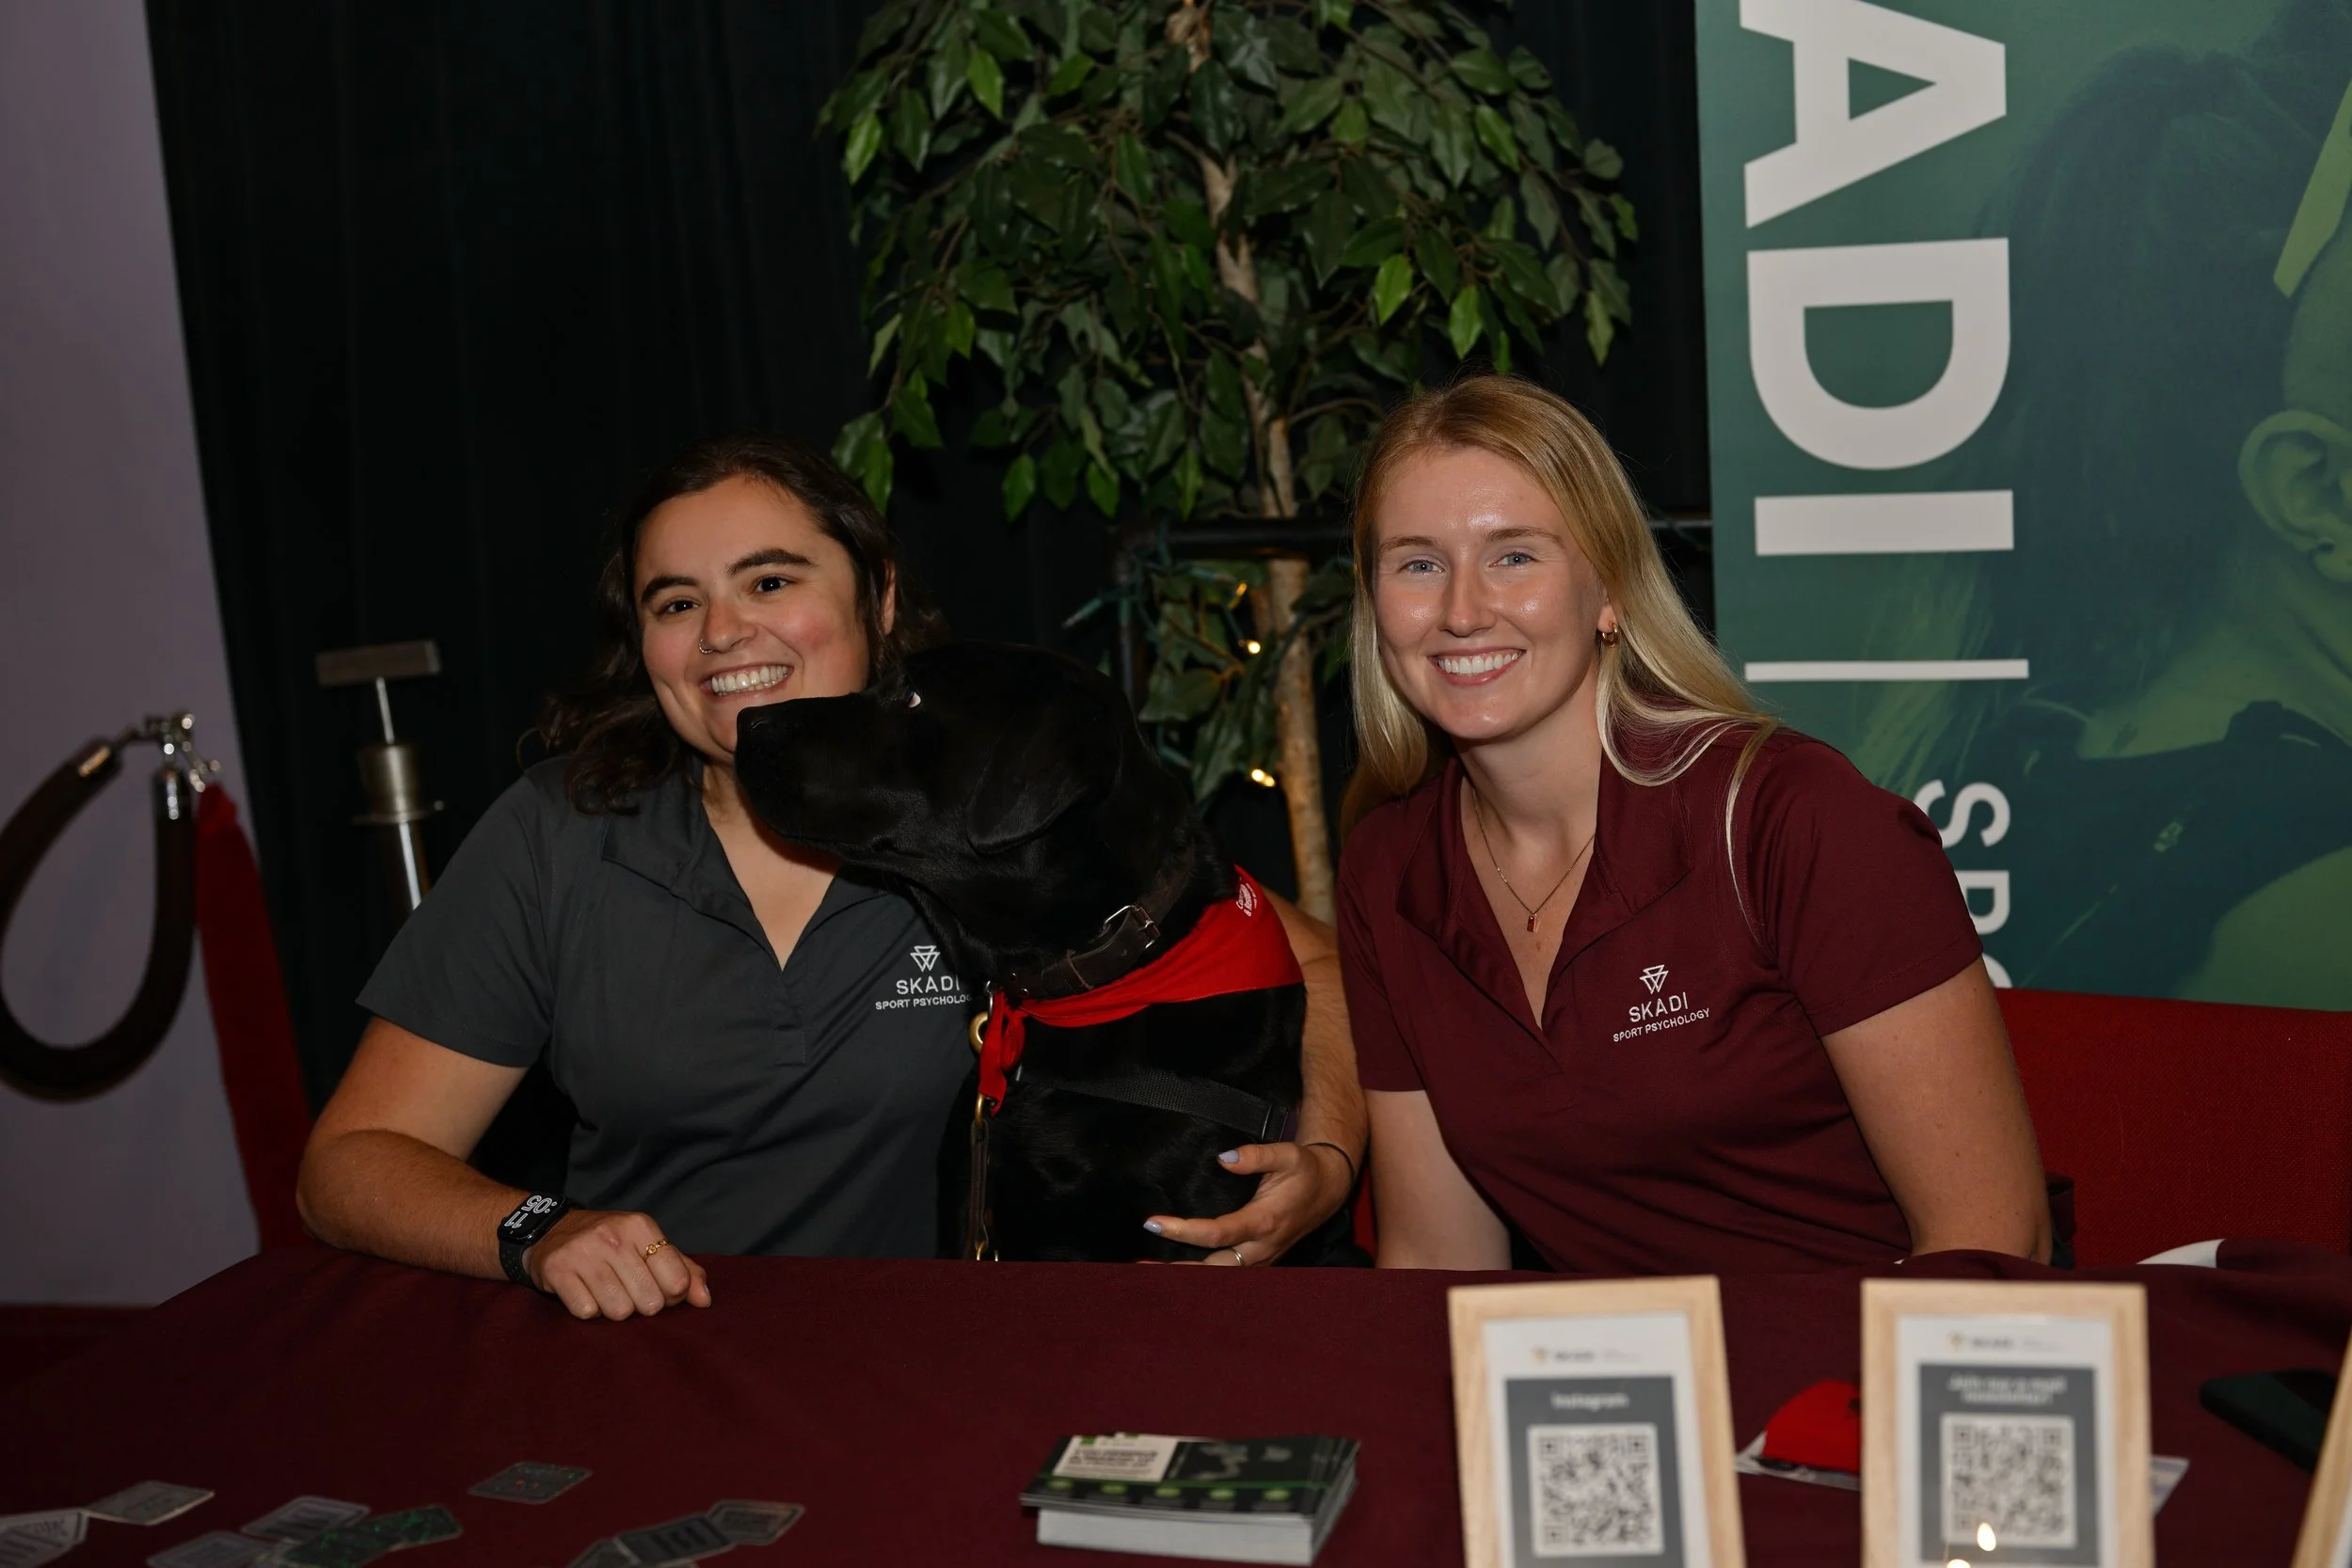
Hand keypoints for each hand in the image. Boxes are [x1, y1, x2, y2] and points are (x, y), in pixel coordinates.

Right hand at [525, 1208, 712, 1319]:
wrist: (551, 1231)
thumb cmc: (609, 1243)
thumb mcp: (648, 1245)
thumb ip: (683, 1270)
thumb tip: (705, 1300)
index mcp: (641, 1226)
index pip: (677, 1280)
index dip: (672, 1295)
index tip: (659, 1289)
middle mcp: (613, 1236)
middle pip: (649, 1302)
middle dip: (643, 1305)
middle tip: (629, 1292)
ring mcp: (583, 1252)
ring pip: (619, 1311)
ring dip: (615, 1310)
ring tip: (606, 1292)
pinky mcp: (557, 1270)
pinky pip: (587, 1312)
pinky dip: (589, 1310)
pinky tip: (585, 1293)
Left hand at [1142, 1141, 1354, 1265]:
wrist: (1328, 1189)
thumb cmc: (1305, 1170)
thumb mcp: (1287, 1154)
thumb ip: (1257, 1156)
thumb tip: (1224, 1159)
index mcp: (1265, 1222)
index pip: (1217, 1233)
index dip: (1183, 1231)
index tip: (1153, 1222)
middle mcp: (1261, 1248)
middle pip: (1213, 1268)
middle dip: (1176, 1269)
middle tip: (1139, 1262)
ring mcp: (1260, 1259)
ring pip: (1219, 1277)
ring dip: (1185, 1276)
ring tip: (1147, 1269)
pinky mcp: (1257, 1261)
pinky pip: (1226, 1274)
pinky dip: (1200, 1275)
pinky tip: (1175, 1269)